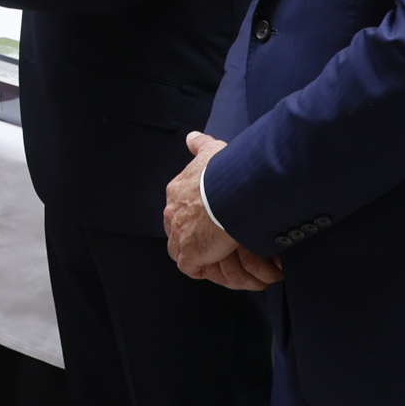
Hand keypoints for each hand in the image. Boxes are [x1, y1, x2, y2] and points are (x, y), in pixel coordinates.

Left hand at [164, 133, 282, 289]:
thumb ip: (200, 144)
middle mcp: (173, 213)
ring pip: (178, 249)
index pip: (177, 207)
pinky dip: (199, 268)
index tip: (203, 217)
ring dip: (192, 252)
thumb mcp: (211, 152)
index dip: (190, 214)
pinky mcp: (189, 254)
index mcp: (177, 192)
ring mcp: (179, 235)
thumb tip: (192, 137)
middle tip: (207, 236)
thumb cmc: (223, 173)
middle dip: (188, 234)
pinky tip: (211, 265)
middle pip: (175, 228)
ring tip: (210, 254)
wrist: (230, 195)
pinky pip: (188, 267)